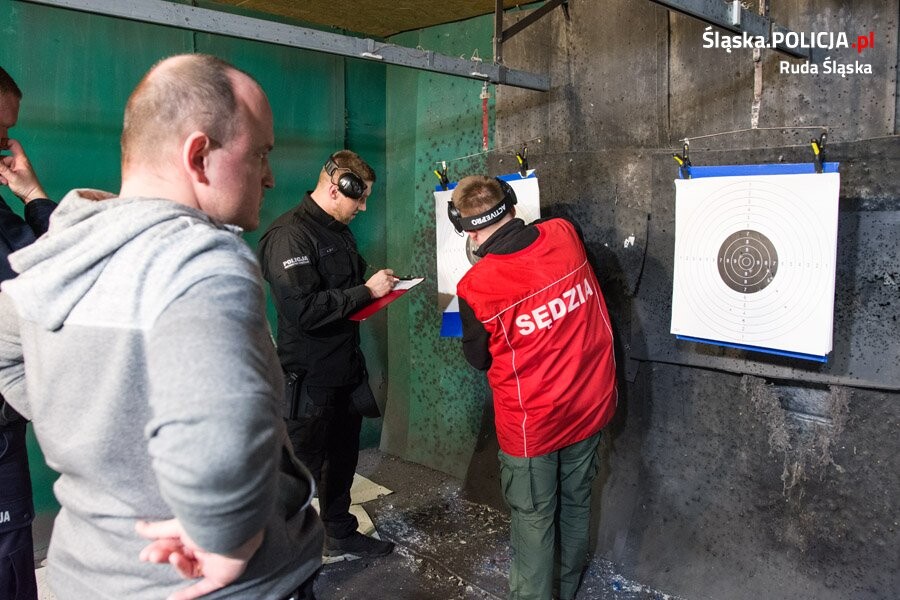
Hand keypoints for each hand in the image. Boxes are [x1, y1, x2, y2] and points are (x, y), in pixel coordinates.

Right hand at [0, 138, 47, 203]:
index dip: (4, 142)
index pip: (13, 144)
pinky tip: (4, 182)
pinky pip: (2, 172)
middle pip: (2, 157)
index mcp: (20, 159)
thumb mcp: (12, 177)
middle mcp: (17, 162)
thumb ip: (1, 168)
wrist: (32, 197)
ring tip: (4, 180)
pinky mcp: (12, 174)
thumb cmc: (28, 187)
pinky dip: (1, 177)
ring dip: (0, 173)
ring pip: (1, 166)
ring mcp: (14, 168)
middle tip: (1, 174)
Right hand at [135, 518, 263, 599]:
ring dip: (178, 565)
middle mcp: (203, 548)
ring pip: (187, 570)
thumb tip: (138, 526)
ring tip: (174, 556)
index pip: (172, 544)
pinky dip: (188, 595)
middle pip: (177, 556)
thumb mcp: (178, 527)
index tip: (144, 555)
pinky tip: (171, 599)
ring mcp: (211, 563)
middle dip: (163, 556)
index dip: (157, 549)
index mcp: (195, 534)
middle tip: (152, 556)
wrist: (233, 532)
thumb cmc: (207, 525)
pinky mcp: (219, 576)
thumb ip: (158, 530)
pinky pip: (203, 588)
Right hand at [365, 268, 398, 298]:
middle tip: (386, 282)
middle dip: (390, 280)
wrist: (369, 291)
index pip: (391, 271)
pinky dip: (388, 289)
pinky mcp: (388, 288)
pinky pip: (391, 288)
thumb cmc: (370, 284)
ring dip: (389, 285)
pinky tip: (384, 289)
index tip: (389, 276)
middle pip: (392, 278)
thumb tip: (386, 275)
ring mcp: (388, 283)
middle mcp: (386, 277)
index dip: (390, 274)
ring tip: (384, 286)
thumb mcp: (375, 275)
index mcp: (382, 272)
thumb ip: (382, 275)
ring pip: (392, 284)